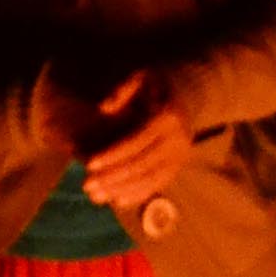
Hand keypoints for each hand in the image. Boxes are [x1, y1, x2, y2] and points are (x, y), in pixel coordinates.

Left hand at [78, 79, 193, 211]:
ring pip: (150, 179)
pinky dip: (139, 194)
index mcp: (167, 117)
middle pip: (141, 165)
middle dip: (113, 177)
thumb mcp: (141, 76)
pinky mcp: (179, 165)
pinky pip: (159, 184)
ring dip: (122, 190)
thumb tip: (104, 109)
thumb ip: (122, 90)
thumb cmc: (156, 84)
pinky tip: (117, 200)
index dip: (112, 154)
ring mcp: (181, 155)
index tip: (89, 164)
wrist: (188, 94)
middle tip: (86, 185)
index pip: (135, 142)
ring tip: (96, 197)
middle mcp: (178, 140)